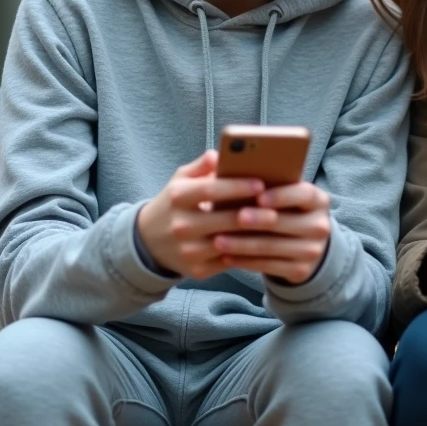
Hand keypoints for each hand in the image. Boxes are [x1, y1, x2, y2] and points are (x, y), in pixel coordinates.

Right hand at [135, 150, 265, 279]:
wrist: (150, 242)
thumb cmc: (175, 204)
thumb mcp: (180, 180)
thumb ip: (200, 166)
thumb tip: (218, 154)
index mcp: (178, 197)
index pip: (210, 190)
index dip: (236, 187)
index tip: (260, 184)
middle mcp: (181, 225)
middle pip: (223, 220)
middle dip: (252, 215)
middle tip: (276, 210)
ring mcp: (188, 251)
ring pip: (229, 244)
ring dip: (253, 237)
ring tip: (275, 228)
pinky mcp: (197, 271)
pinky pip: (229, 262)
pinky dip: (247, 254)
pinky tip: (264, 245)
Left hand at [211, 181, 331, 284]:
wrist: (305, 246)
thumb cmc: (285, 211)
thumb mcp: (286, 196)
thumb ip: (268, 184)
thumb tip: (232, 170)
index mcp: (318, 200)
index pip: (304, 194)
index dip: (282, 195)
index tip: (259, 197)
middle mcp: (320, 226)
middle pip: (285, 222)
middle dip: (256, 221)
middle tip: (233, 218)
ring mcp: (312, 251)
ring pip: (272, 247)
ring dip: (242, 244)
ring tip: (218, 240)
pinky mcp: (301, 271)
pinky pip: (268, 266)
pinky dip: (245, 261)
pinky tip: (226, 256)